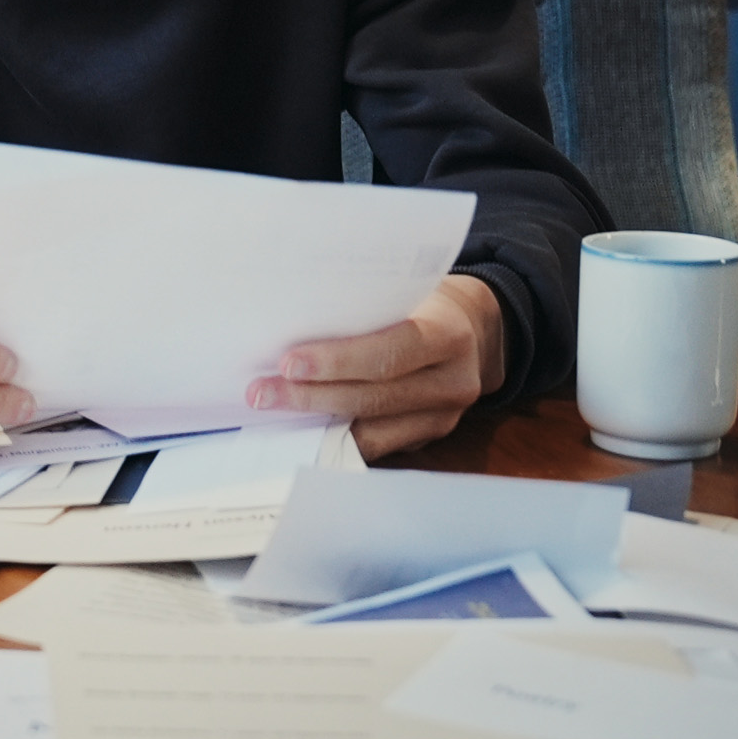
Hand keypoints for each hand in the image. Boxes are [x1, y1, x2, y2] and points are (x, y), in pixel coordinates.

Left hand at [245, 274, 504, 459]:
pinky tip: (302, 428)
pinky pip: (378, 446)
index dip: (338, 361)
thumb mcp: (407, 292)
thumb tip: (289, 325)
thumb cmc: (425, 303)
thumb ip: (365, 310)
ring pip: (374, 432)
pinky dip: (337, 439)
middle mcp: (453, 381)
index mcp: (448, 334)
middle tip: (262, 392)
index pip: (391, 351)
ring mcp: (444, 417)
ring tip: (273, 412)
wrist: (475, 329)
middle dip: (312, 398)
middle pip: (376, 397)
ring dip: (317, 425)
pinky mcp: (430, 439)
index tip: (288, 363)